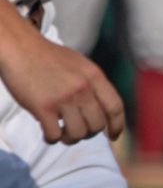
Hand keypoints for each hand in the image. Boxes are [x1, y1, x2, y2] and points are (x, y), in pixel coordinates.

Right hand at [0, 29, 126, 145]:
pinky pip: (54, 134)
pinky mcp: (44, 107)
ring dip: (70, 138)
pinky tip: (48, 134)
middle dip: (88, 134)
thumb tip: (101, 108)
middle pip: (97, 125)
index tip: (112, 136)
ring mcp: (64, 99)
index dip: (117, 126)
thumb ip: (92, 84)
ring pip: (78, 134)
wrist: (19, 48)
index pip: (115, 108)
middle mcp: (83, 89)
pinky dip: (52, 139)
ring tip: (62, 134)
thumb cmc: (47, 57)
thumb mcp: (80, 65)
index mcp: (95, 77)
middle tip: (76, 132)